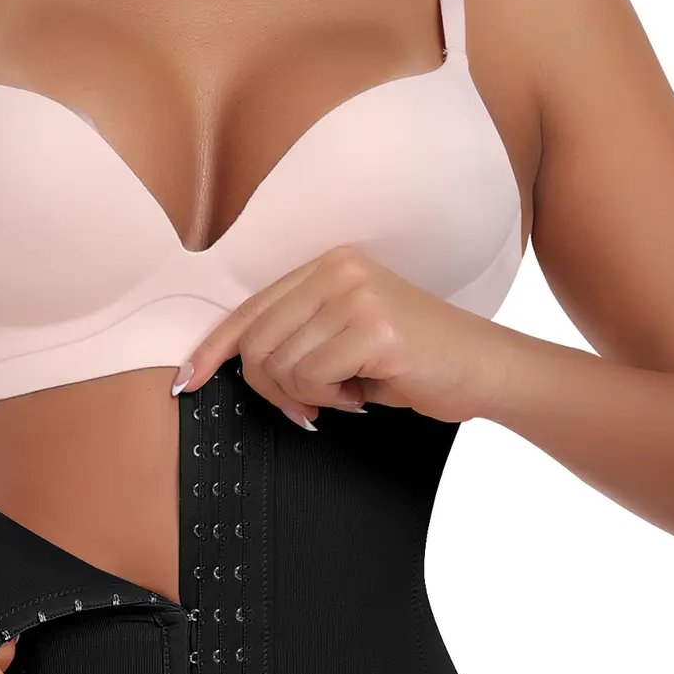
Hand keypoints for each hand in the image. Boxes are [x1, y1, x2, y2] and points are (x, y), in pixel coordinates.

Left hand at [174, 245, 509, 427]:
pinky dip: (332, 400)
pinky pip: (313, 380)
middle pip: (257, 344)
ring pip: (282, 366)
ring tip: (349, 392)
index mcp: (326, 266)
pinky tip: (365, 393)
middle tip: (308, 407)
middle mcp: (337, 269)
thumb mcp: (346, 338)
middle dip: (272, 389)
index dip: (213, 350)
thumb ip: (297, 339)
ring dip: (309, 397)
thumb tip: (240, 368)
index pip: (250, 309)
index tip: (188, 381)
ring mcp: (355, 294)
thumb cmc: (416, 362)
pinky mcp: (373, 328)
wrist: (485, 368)